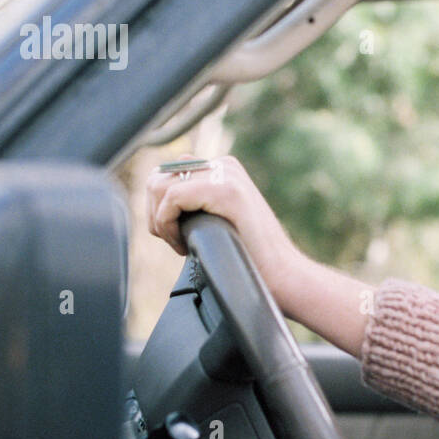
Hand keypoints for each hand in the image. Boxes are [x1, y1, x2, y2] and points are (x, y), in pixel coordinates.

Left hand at [146, 154, 296, 302]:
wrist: (283, 273)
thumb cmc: (250, 256)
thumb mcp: (218, 220)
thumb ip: (195, 201)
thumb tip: (158, 192)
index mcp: (223, 168)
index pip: (167, 173)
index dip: (160, 208)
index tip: (177, 236)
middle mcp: (224, 165)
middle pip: (159, 176)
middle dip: (156, 214)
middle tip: (176, 241)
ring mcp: (226, 175)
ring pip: (160, 186)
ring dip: (160, 221)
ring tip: (181, 244)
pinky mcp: (226, 190)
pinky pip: (172, 198)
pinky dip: (167, 225)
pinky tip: (184, 246)